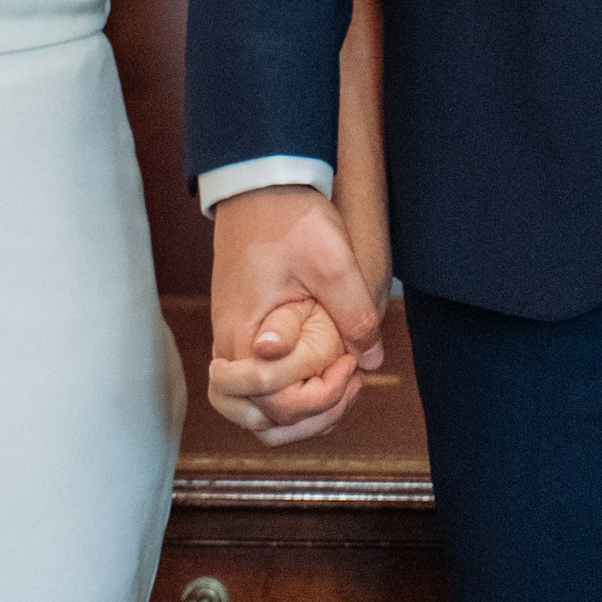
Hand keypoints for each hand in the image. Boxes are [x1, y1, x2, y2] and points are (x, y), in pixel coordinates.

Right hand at [208, 186, 384, 444]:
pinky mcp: (247, 335)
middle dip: (311, 417)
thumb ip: (354, 313)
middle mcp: (231, 347)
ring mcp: (236, 343)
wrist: (261, 181)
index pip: (272, 404)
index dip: (318, 398)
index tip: (350, 365)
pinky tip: (330, 373)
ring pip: (257, 413)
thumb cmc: (290, 216)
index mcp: (243, 336)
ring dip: (301, 415)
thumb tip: (370, 358)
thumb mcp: (333, 262)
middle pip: (259, 420)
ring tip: (343, 385)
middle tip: (350, 381)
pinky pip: (262, 389)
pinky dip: (294, 397)